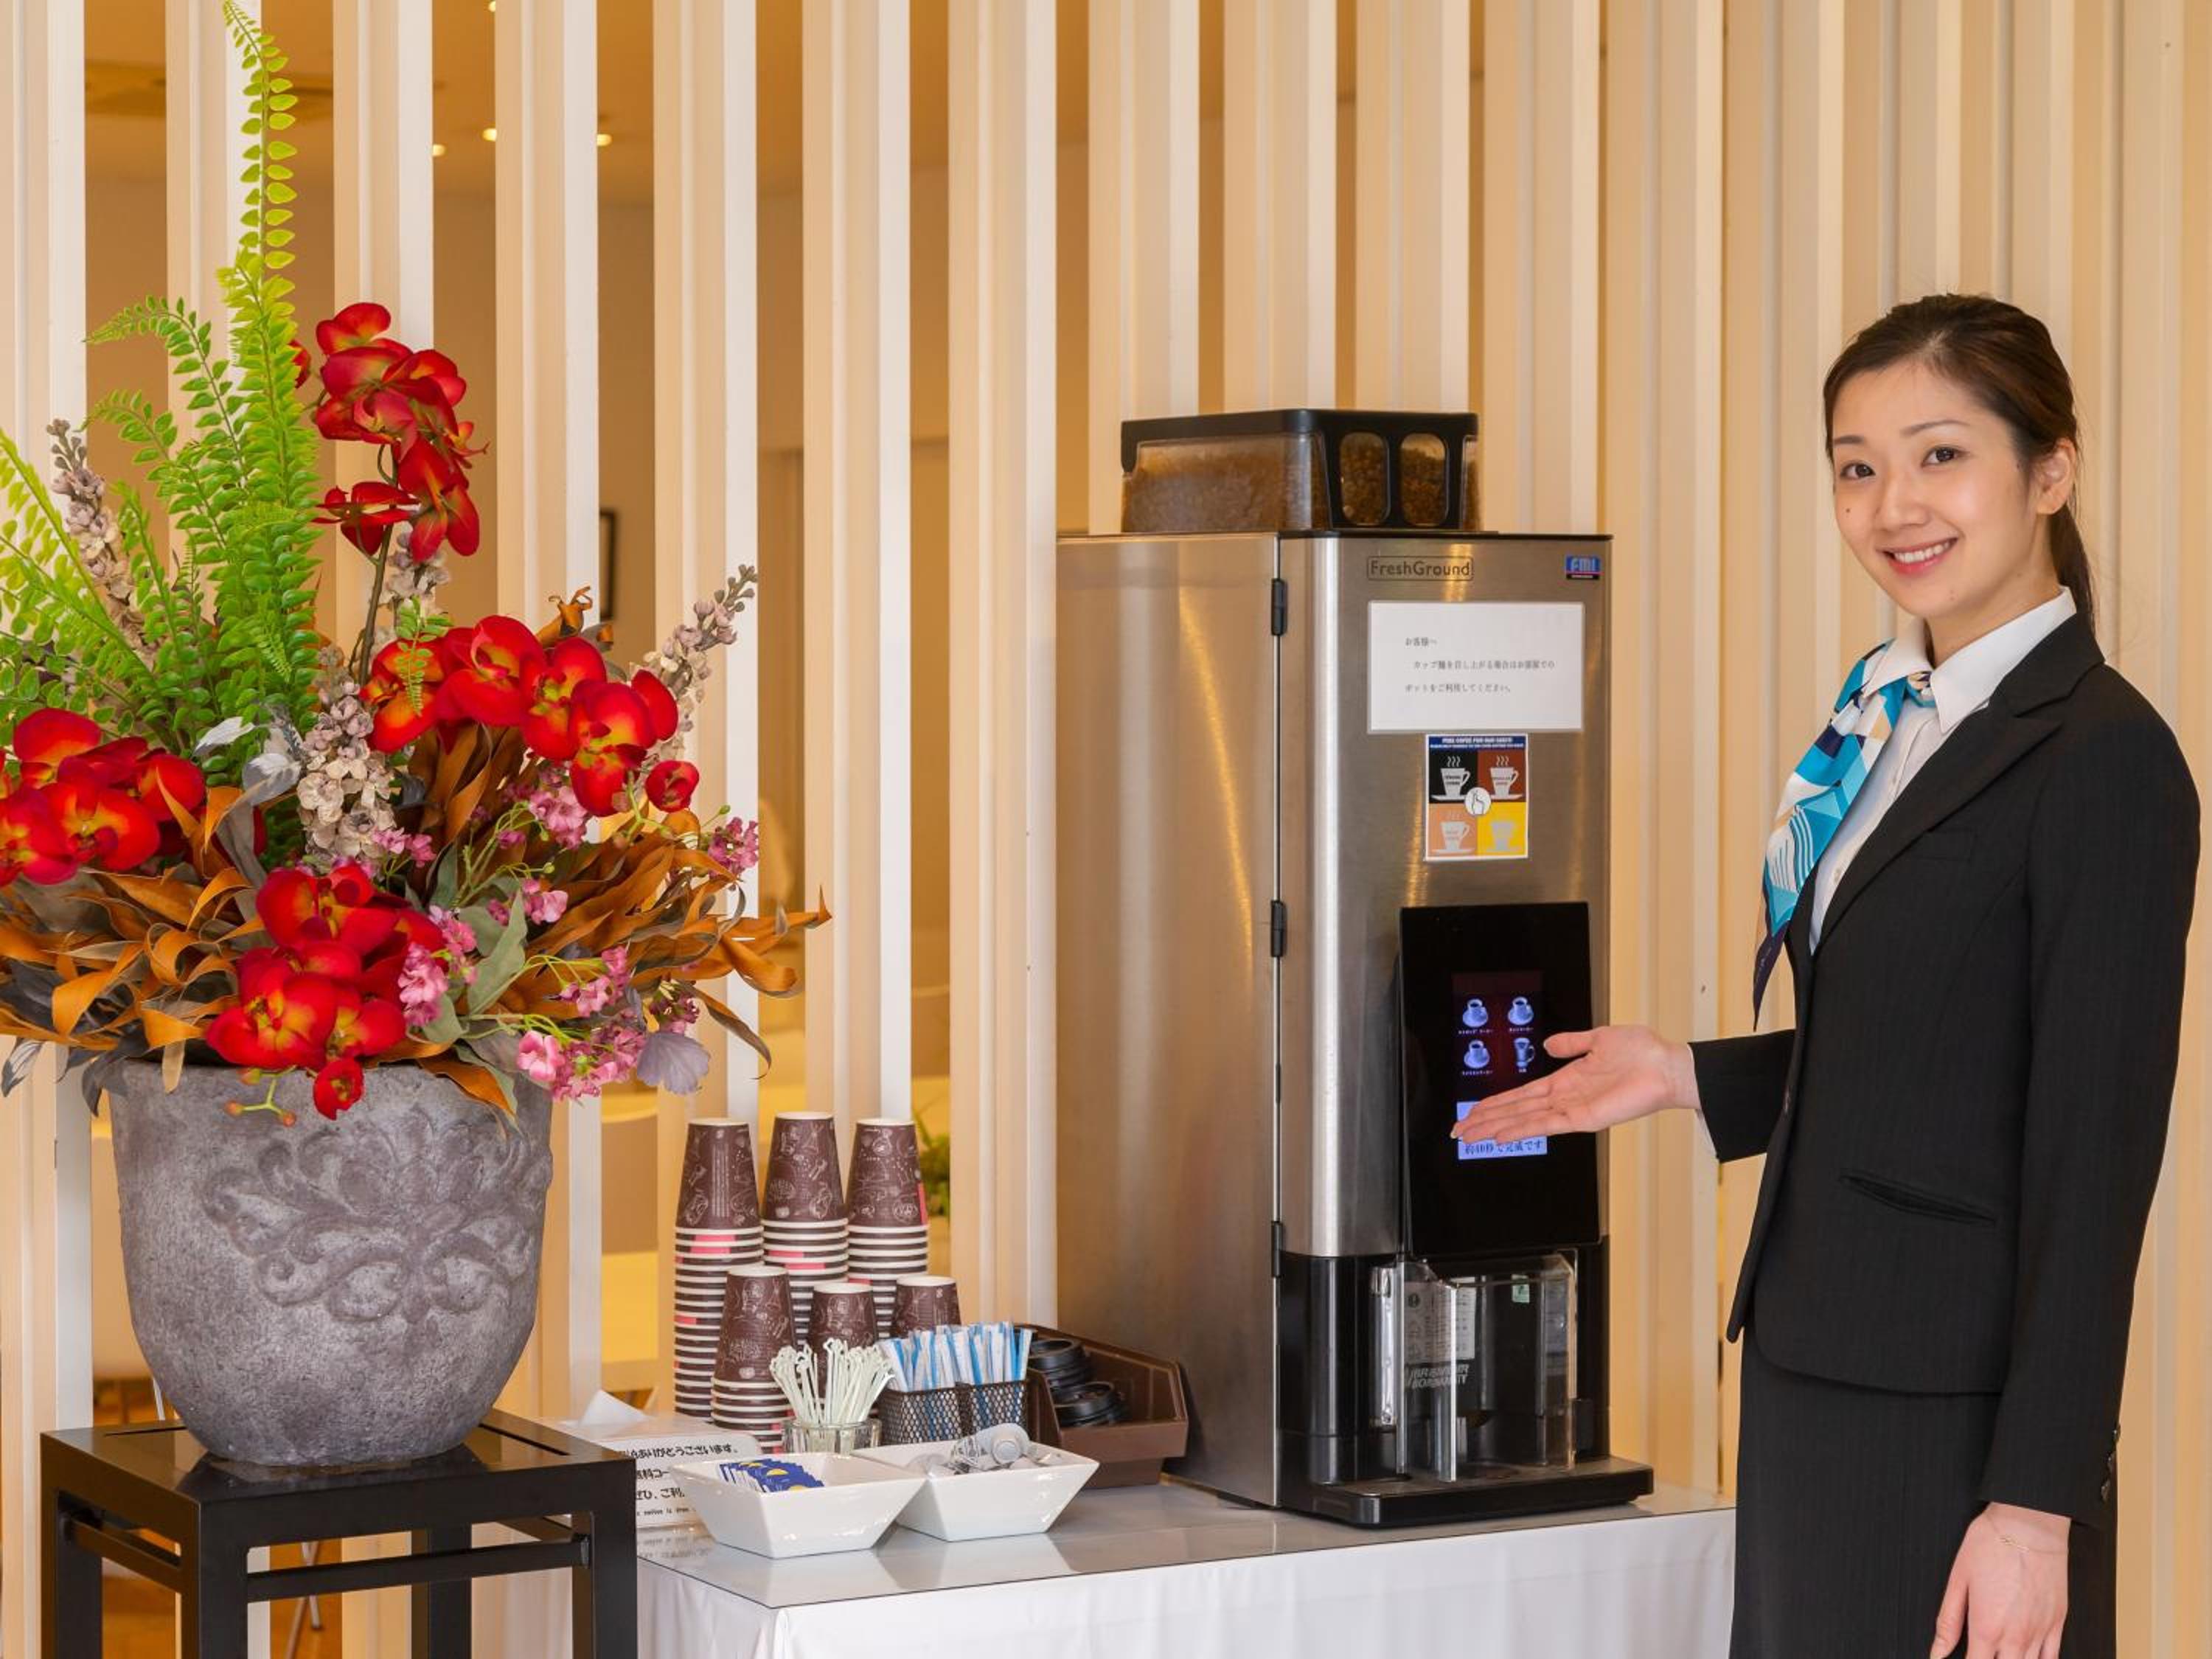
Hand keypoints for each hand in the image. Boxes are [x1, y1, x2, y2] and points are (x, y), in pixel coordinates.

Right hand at [1448, 1024, 1696, 1145]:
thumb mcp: (1600, 1038)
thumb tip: (1549, 1043)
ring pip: (1524, 1121)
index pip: (1523, 1095)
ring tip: (1468, 1136)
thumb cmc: (1643, 1052)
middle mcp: (1565, 1099)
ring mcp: (1573, 1110)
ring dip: (1495, 1128)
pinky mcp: (1584, 1118)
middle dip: (1486, 1121)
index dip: (1497, 1103)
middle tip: (1458, 1131)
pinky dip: (1521, 1131)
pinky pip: (1546, 1125)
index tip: (1473, 1111)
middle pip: (1516, 1111)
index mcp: (1567, 1080)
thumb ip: (1572, 1043)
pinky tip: (1500, 1136)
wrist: (1669, 1065)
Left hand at [1929, 1503, 2068, 1658]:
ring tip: (2002, 1652)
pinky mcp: (2058, 1622)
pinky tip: (2028, 1655)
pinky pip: (2053, 1658)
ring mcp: (2040, 1632)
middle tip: (1982, 1652)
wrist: (2029, 1525)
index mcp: (1987, 1628)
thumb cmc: (1991, 1545)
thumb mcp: (1958, 1580)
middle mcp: (2016, 1637)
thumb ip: (1948, 1621)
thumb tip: (1937, 1651)